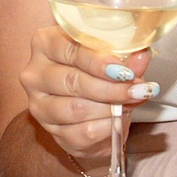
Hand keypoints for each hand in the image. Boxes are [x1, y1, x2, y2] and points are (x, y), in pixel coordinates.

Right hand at [17, 28, 158, 161]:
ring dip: (111, 108)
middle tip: (138, 90)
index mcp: (45, 43)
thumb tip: (141, 57)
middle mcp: (35, 74)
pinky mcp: (50, 131)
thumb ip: (126, 59)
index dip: (98, 61)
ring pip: (76, 109)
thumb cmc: (97, 75)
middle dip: (110, 88)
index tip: (124, 70)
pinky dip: (106, 127)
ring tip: (132, 103)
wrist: (92, 110)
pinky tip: (119, 120)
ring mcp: (39, 105)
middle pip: (72, 81)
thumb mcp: (112, 60)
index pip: (68, 49)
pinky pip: (82, 132)